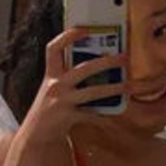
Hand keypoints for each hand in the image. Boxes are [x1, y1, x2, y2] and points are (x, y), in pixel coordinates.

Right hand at [19, 28, 121, 149]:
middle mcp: (55, 85)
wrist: (35, 135)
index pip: (53, 49)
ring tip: (129, 86)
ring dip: (114, 88)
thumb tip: (94, 66)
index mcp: (50, 75)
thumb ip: (66, 77)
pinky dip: (105, 116)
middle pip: (84, 68)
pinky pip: (92, 115)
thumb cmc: (49, 110)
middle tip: (124, 58)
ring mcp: (61, 102)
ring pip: (94, 92)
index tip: (84, 29)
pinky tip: (115, 114)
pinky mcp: (68, 117)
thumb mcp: (52, 89)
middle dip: (106, 62)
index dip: (67, 36)